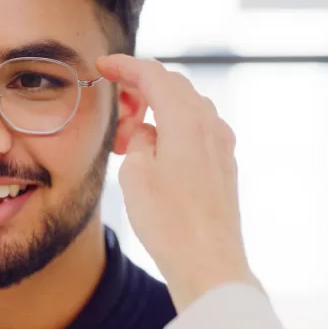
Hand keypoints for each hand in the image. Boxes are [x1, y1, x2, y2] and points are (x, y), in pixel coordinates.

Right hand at [97, 54, 257, 310]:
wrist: (208, 263)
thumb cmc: (170, 222)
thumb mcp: (135, 173)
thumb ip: (139, 139)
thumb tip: (147, 133)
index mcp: (186, 119)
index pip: (153, 74)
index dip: (125, 65)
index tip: (103, 65)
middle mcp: (210, 125)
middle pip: (173, 86)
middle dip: (140, 86)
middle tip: (114, 103)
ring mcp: (221, 145)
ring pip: (186, 107)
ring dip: (157, 109)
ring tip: (130, 133)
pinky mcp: (224, 164)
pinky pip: (197, 129)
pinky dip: (172, 127)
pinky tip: (155, 150)